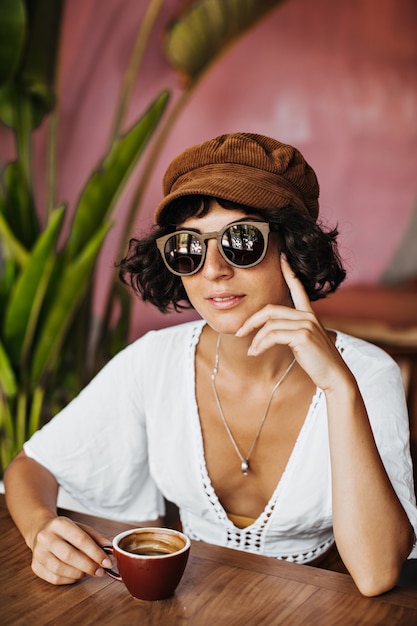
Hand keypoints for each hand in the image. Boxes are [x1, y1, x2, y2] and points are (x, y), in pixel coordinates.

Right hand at [30, 515, 111, 584]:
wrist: (40, 530)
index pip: (80, 539)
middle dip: (88, 566)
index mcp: (59, 523)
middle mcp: (46, 537)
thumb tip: (109, 549)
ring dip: (79, 574)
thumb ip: (96, 538)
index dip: (95, 553)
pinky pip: (54, 578)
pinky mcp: (35, 566)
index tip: (106, 562)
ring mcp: (38, 553)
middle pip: (69, 555)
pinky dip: (69, 579)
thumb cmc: (65, 531)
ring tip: (88, 572)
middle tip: (100, 572)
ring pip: (60, 569)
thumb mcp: (81, 528)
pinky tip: (76, 575)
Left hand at [236, 255, 351, 391]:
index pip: (298, 288)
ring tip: (251, 351)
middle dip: (252, 320)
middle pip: (270, 310)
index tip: (283, 257)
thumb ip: (291, 331)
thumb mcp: (304, 341)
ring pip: (269, 325)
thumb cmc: (318, 361)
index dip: (289, 272)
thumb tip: (270, 331)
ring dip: (256, 339)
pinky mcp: (302, 335)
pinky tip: (256, 353)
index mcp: (309, 315)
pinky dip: (260, 344)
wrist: (334, 376)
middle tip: (240, 332)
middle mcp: (308, 316)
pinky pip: (272, 335)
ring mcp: (306, 324)